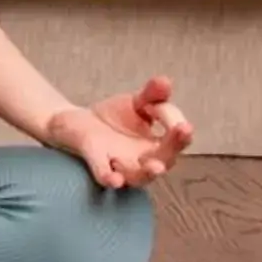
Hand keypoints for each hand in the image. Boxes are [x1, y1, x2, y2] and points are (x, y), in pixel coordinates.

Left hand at [42, 77, 193, 188]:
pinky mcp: (96, 161)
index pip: (176, 136)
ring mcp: (120, 164)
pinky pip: (104, 174)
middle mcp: (143, 160)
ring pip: (138, 176)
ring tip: (156, 167)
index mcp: (158, 144)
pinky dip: (109, 177)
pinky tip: (115, 179)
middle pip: (165, 158)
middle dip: (174, 145)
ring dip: (147, 173)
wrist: (77, 122)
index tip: (170, 110)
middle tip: (184, 131)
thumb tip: (166, 82)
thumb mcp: (137, 102)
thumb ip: (152, 94)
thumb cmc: (115, 117)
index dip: (175, 121)